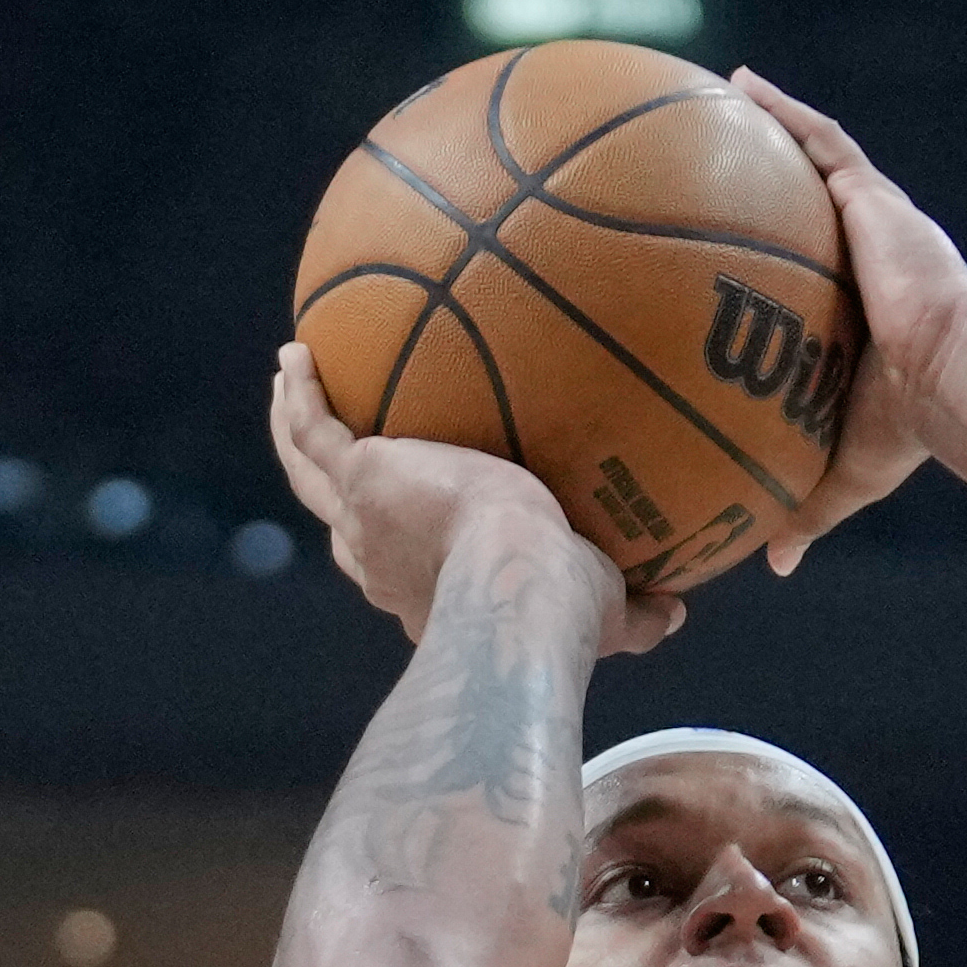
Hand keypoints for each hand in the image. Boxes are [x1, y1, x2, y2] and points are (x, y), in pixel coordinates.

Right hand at [266, 346, 676, 652]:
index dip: (400, 546)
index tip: (410, 521)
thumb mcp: (609, 612)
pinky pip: (314, 427)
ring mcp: (363, 520)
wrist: (520, 585)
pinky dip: (301, 393)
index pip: (404, 569)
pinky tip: (298, 354)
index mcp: (429, 593)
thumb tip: (676, 609)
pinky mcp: (361, 474)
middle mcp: (381, 563)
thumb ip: (640, 612)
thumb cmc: (565, 611)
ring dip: (295, 428)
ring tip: (290, 382)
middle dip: (334, 489)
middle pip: (343, 523)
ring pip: (308, 469)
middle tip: (332, 454)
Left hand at [734, 71, 966, 575]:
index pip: (812, 282)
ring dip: (774, 130)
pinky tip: (742, 82)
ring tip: (724, 95)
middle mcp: (867, 262)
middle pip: (811, 211)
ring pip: (815, 163)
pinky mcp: (874, 198)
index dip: (778, 263)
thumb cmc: (913, 431)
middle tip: (719, 160)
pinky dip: (784, 112)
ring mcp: (873, 224)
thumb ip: (805, 508)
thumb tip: (771, 564)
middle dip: (769, 182)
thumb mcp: (844, 470)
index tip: (738, 256)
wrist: (957, 379)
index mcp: (862, 319)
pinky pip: (822, 141)